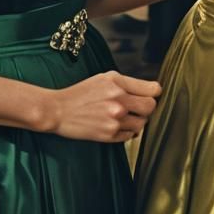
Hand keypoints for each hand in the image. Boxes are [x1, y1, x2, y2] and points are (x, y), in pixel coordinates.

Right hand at [43, 70, 160, 142]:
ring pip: (142, 123)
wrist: (58, 110)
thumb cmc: (81, 93)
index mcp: (117, 83)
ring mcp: (115, 119)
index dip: (154, 92)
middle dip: (147, 107)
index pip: (152, 89)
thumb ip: (127, 83)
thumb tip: (150, 91)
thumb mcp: (104, 78)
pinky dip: (127, 131)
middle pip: (151, 107)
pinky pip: (130, 135)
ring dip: (137, 120)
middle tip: (139, 107)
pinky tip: (116, 125)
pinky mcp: (110, 135)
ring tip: (125, 116)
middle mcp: (118, 100)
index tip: (152, 93)